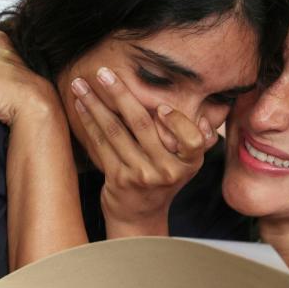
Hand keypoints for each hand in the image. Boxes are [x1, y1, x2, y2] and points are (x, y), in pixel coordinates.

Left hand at [70, 67, 216, 236]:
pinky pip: (102, 144)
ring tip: (80, 84)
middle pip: (142, 125)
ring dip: (95, 105)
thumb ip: (196, 140)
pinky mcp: (118, 179)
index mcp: (189, 163)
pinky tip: (80, 105)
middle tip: (104, 72)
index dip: (178, 122)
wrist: (140, 215)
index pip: (192, 140)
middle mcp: (166, 171)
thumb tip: (208, 117)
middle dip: (120, 94)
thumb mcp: (186, 164)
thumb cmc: (164, 179)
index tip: (162, 107)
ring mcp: (141, 176)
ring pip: (115, 131)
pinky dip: (89, 122)